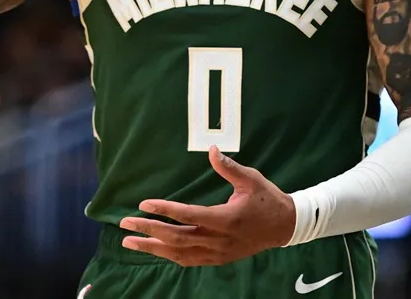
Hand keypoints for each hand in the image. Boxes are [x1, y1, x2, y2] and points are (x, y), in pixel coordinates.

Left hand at [118, 147, 295, 266]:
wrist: (285, 226)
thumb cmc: (267, 198)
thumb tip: (212, 150)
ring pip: (179, 253)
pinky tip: (156, 250)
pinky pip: (189, 260)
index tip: (143, 204)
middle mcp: (218, 238)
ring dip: (153, 248)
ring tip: (130, 242)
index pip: (188, 215)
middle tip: (125, 225)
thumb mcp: (251, 179)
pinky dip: (170, 255)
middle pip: (176, 237)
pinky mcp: (218, 258)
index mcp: (226, 218)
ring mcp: (217, 252)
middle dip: (148, 231)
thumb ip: (229, 167)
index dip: (164, 210)